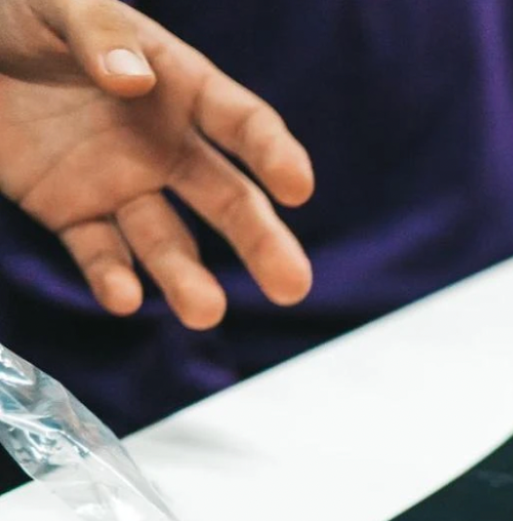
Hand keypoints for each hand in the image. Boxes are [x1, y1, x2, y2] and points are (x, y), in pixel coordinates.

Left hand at [0, 0, 313, 327]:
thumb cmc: (16, 12)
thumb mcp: (58, 1)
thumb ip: (99, 32)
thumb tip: (134, 82)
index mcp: (176, 86)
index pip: (241, 123)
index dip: (274, 155)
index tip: (297, 189)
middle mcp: (161, 144)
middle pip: (226, 199)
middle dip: (261, 242)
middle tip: (291, 284)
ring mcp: (120, 183)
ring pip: (167, 240)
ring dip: (187, 278)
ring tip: (204, 311)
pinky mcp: (71, 212)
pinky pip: (99, 252)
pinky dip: (112, 278)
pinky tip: (124, 297)